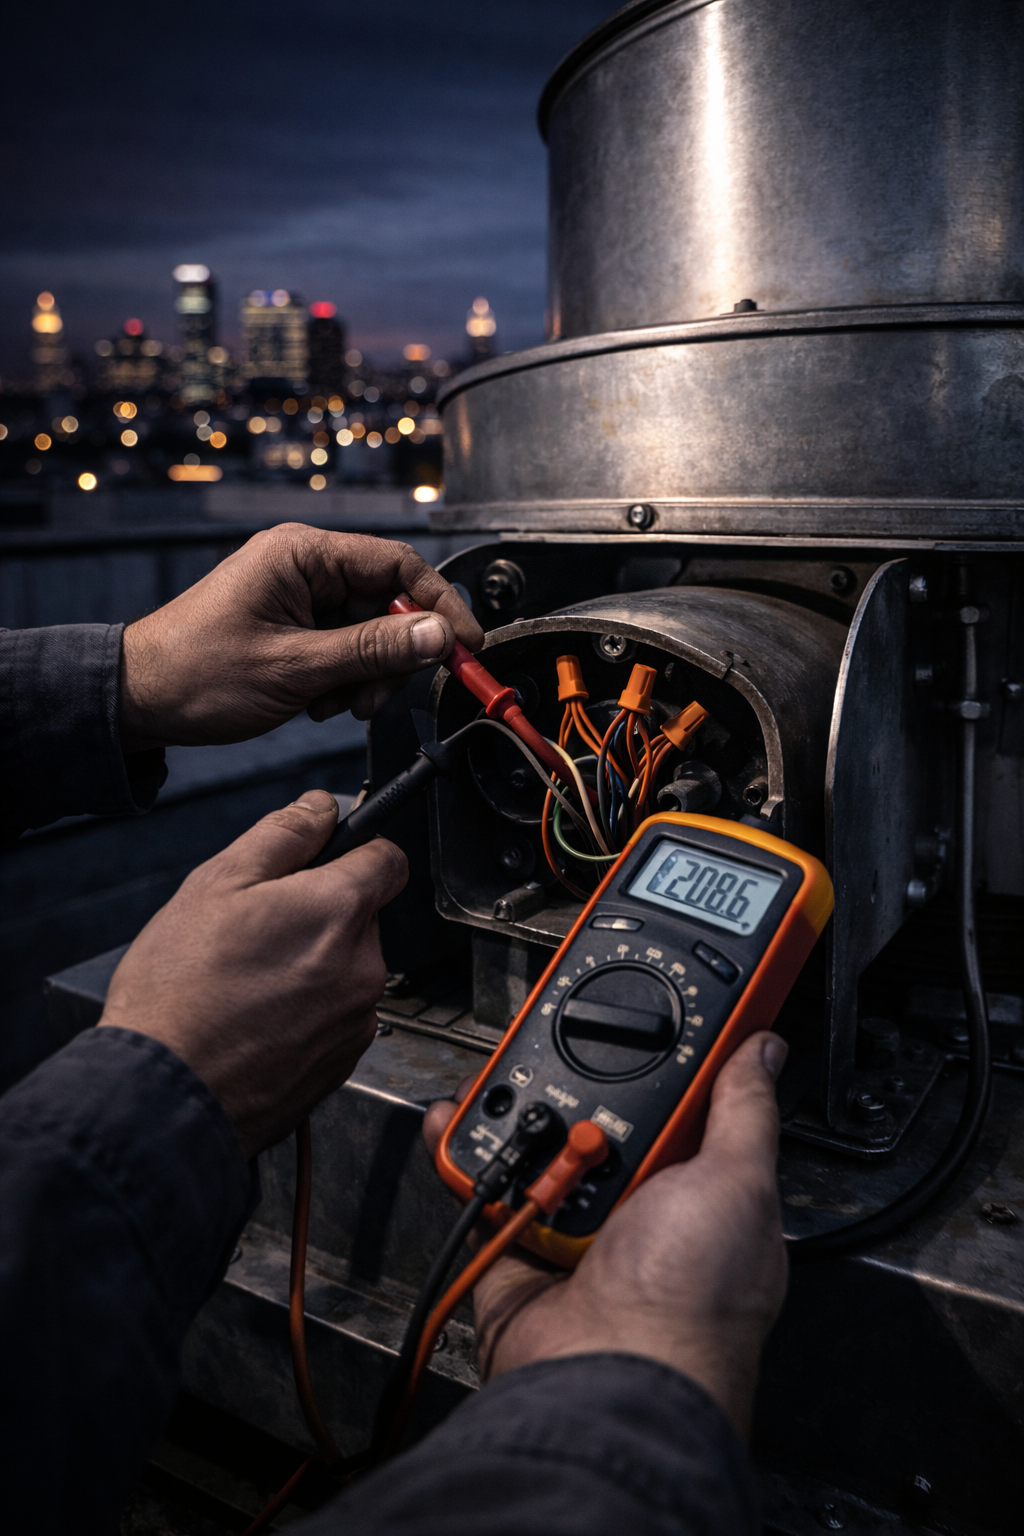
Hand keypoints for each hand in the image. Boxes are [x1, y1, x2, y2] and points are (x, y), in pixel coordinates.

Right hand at [99, 791, 405, 1156]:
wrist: (166, 1094)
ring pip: (347, 967)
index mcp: (338, 912)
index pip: (387, 858)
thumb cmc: (180, 994)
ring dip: (312, 963)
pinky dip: (306, 1009)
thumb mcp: (216, 884)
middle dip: (319, 913)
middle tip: (256, 929)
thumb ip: (281, 835)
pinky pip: (337, 1014)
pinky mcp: (343, 1060)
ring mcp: (356, 1019)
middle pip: (361, 916)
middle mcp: (362, 966)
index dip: (354, 850)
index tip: (325, 860)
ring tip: (248, 980)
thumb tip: (320, 807)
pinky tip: (256, 1017)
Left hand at [119, 525, 483, 751]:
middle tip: (377, 695)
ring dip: (367, 676)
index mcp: (301, 553)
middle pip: (389, 602)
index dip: (439, 606)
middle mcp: (304, 566)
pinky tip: (318, 702)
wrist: (141, 700)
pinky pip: (347, 648)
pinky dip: (346, 680)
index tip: (465, 646)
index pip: (397, 566)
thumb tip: (436, 636)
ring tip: (334, 704)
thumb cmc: (196, 673)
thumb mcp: (295, 667)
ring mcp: (300, 596)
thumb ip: (371, 650)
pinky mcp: (296, 625)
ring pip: (371, 632)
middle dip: (393, 655)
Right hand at [422, 1032, 788, 1436]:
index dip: (655, 1069)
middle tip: (568, 1064)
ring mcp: (573, 1234)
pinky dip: (461, 1159)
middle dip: (576, 1088)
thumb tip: (763, 1052)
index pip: (677, 1111)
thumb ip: (744, 1110)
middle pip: (597, 1123)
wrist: (609, 1372)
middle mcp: (636, 1216)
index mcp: (697, 1196)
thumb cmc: (691, 1299)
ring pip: (534, 1150)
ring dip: (512, 1116)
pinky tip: (456, 1124)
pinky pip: (482, 1194)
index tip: (635, 1027)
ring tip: (508, 1094)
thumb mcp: (737, 1181)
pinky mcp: (516, 1252)